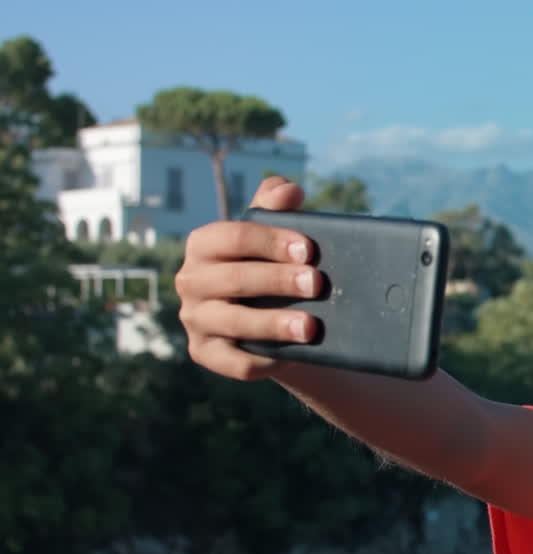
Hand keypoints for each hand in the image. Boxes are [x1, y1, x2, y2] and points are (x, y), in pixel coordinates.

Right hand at [175, 177, 318, 379]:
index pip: (232, 237)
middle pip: (234, 279)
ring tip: (311, 327)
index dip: (270, 241)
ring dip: (274, 324)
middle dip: (278, 281)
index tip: (309, 250)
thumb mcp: (274, 235)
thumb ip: (276, 207)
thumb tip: (289, 190)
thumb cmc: (271, 265)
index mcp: (204, 245)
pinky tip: (289, 357)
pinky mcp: (205, 353)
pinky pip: (232, 361)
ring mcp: (195, 319)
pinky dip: (260, 361)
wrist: (271, 315)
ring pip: (233, 322)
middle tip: (317, 284)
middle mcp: (191, 281)